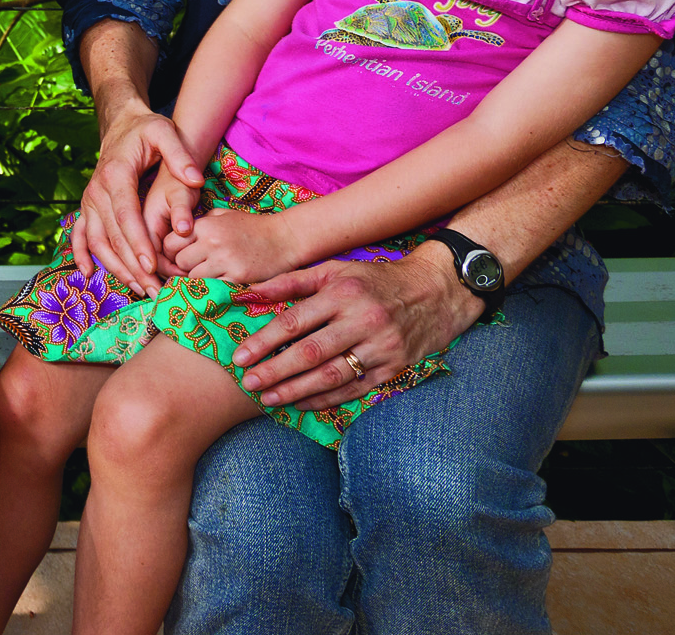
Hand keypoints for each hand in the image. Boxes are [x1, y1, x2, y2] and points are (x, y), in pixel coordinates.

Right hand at [75, 103, 203, 298]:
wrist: (121, 125)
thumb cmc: (145, 130)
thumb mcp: (164, 132)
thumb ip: (180, 155)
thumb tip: (195, 181)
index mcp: (116, 175)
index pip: (126, 216)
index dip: (138, 243)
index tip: (152, 266)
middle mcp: (96, 191)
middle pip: (113, 236)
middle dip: (132, 266)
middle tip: (153, 288)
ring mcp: (89, 201)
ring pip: (97, 242)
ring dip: (115, 268)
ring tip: (138, 288)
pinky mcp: (88, 208)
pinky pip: (80, 236)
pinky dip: (82, 255)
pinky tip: (88, 274)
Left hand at [171, 208, 301, 286]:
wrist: (285, 239)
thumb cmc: (253, 227)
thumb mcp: (224, 215)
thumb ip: (201, 222)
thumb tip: (178, 234)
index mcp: (206, 225)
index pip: (170, 243)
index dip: (172, 253)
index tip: (180, 258)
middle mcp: (212, 242)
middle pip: (180, 262)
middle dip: (185, 267)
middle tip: (196, 269)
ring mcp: (224, 260)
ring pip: (193, 278)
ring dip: (199, 280)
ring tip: (211, 276)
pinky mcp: (237, 277)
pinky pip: (213, 288)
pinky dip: (214, 288)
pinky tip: (222, 283)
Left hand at [228, 243, 483, 409]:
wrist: (435, 292)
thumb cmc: (375, 279)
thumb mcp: (334, 270)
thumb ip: (291, 281)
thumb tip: (250, 292)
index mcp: (342, 293)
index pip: (294, 322)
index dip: (263, 342)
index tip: (239, 357)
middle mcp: (362, 320)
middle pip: (310, 353)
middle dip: (274, 371)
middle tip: (248, 384)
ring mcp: (380, 347)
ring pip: (331, 376)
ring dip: (296, 391)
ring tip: (269, 399)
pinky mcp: (393, 367)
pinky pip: (354, 389)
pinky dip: (326, 399)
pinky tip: (302, 404)